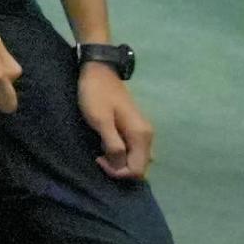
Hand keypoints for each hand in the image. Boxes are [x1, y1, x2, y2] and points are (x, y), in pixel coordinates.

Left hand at [80, 64, 155, 179]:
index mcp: (141, 135)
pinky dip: (122, 154)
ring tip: (102, 153)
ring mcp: (143, 132)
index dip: (118, 172)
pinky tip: (108, 147)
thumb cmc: (96, 95)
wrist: (99, 71)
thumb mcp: (100, 120)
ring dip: (120, 162)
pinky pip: (133, 150)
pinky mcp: (135, 128)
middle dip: (119, 169)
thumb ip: (113, 145)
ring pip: (137, 159)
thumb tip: (120, 166)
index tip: (99, 160)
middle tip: (99, 157)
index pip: (137, 170)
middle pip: (140, 166)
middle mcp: (147, 136)